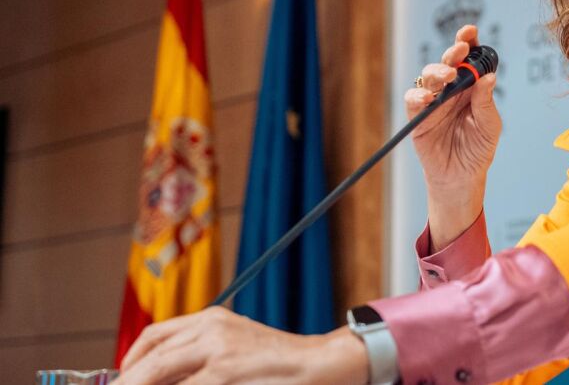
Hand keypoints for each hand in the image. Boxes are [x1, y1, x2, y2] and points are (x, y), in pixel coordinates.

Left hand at [117, 307, 366, 384]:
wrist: (320, 364)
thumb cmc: (277, 361)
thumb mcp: (236, 344)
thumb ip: (200, 353)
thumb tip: (156, 377)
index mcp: (212, 319)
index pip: (155, 336)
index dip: (129, 362)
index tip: (119, 380)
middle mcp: (211, 331)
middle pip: (150, 362)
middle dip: (126, 383)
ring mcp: (218, 356)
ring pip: (159, 378)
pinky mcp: (225, 377)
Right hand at [406, 24, 500, 245]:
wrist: (462, 178)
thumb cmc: (478, 150)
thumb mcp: (489, 127)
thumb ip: (486, 103)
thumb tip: (488, 78)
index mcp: (471, 88)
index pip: (468, 60)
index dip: (468, 42)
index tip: (470, 31)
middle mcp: (451, 90)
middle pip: (447, 63)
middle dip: (453, 52)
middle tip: (460, 50)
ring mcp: (433, 102)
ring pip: (428, 77)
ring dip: (436, 72)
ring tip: (447, 77)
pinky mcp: (418, 117)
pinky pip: (413, 100)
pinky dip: (417, 96)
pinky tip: (428, 99)